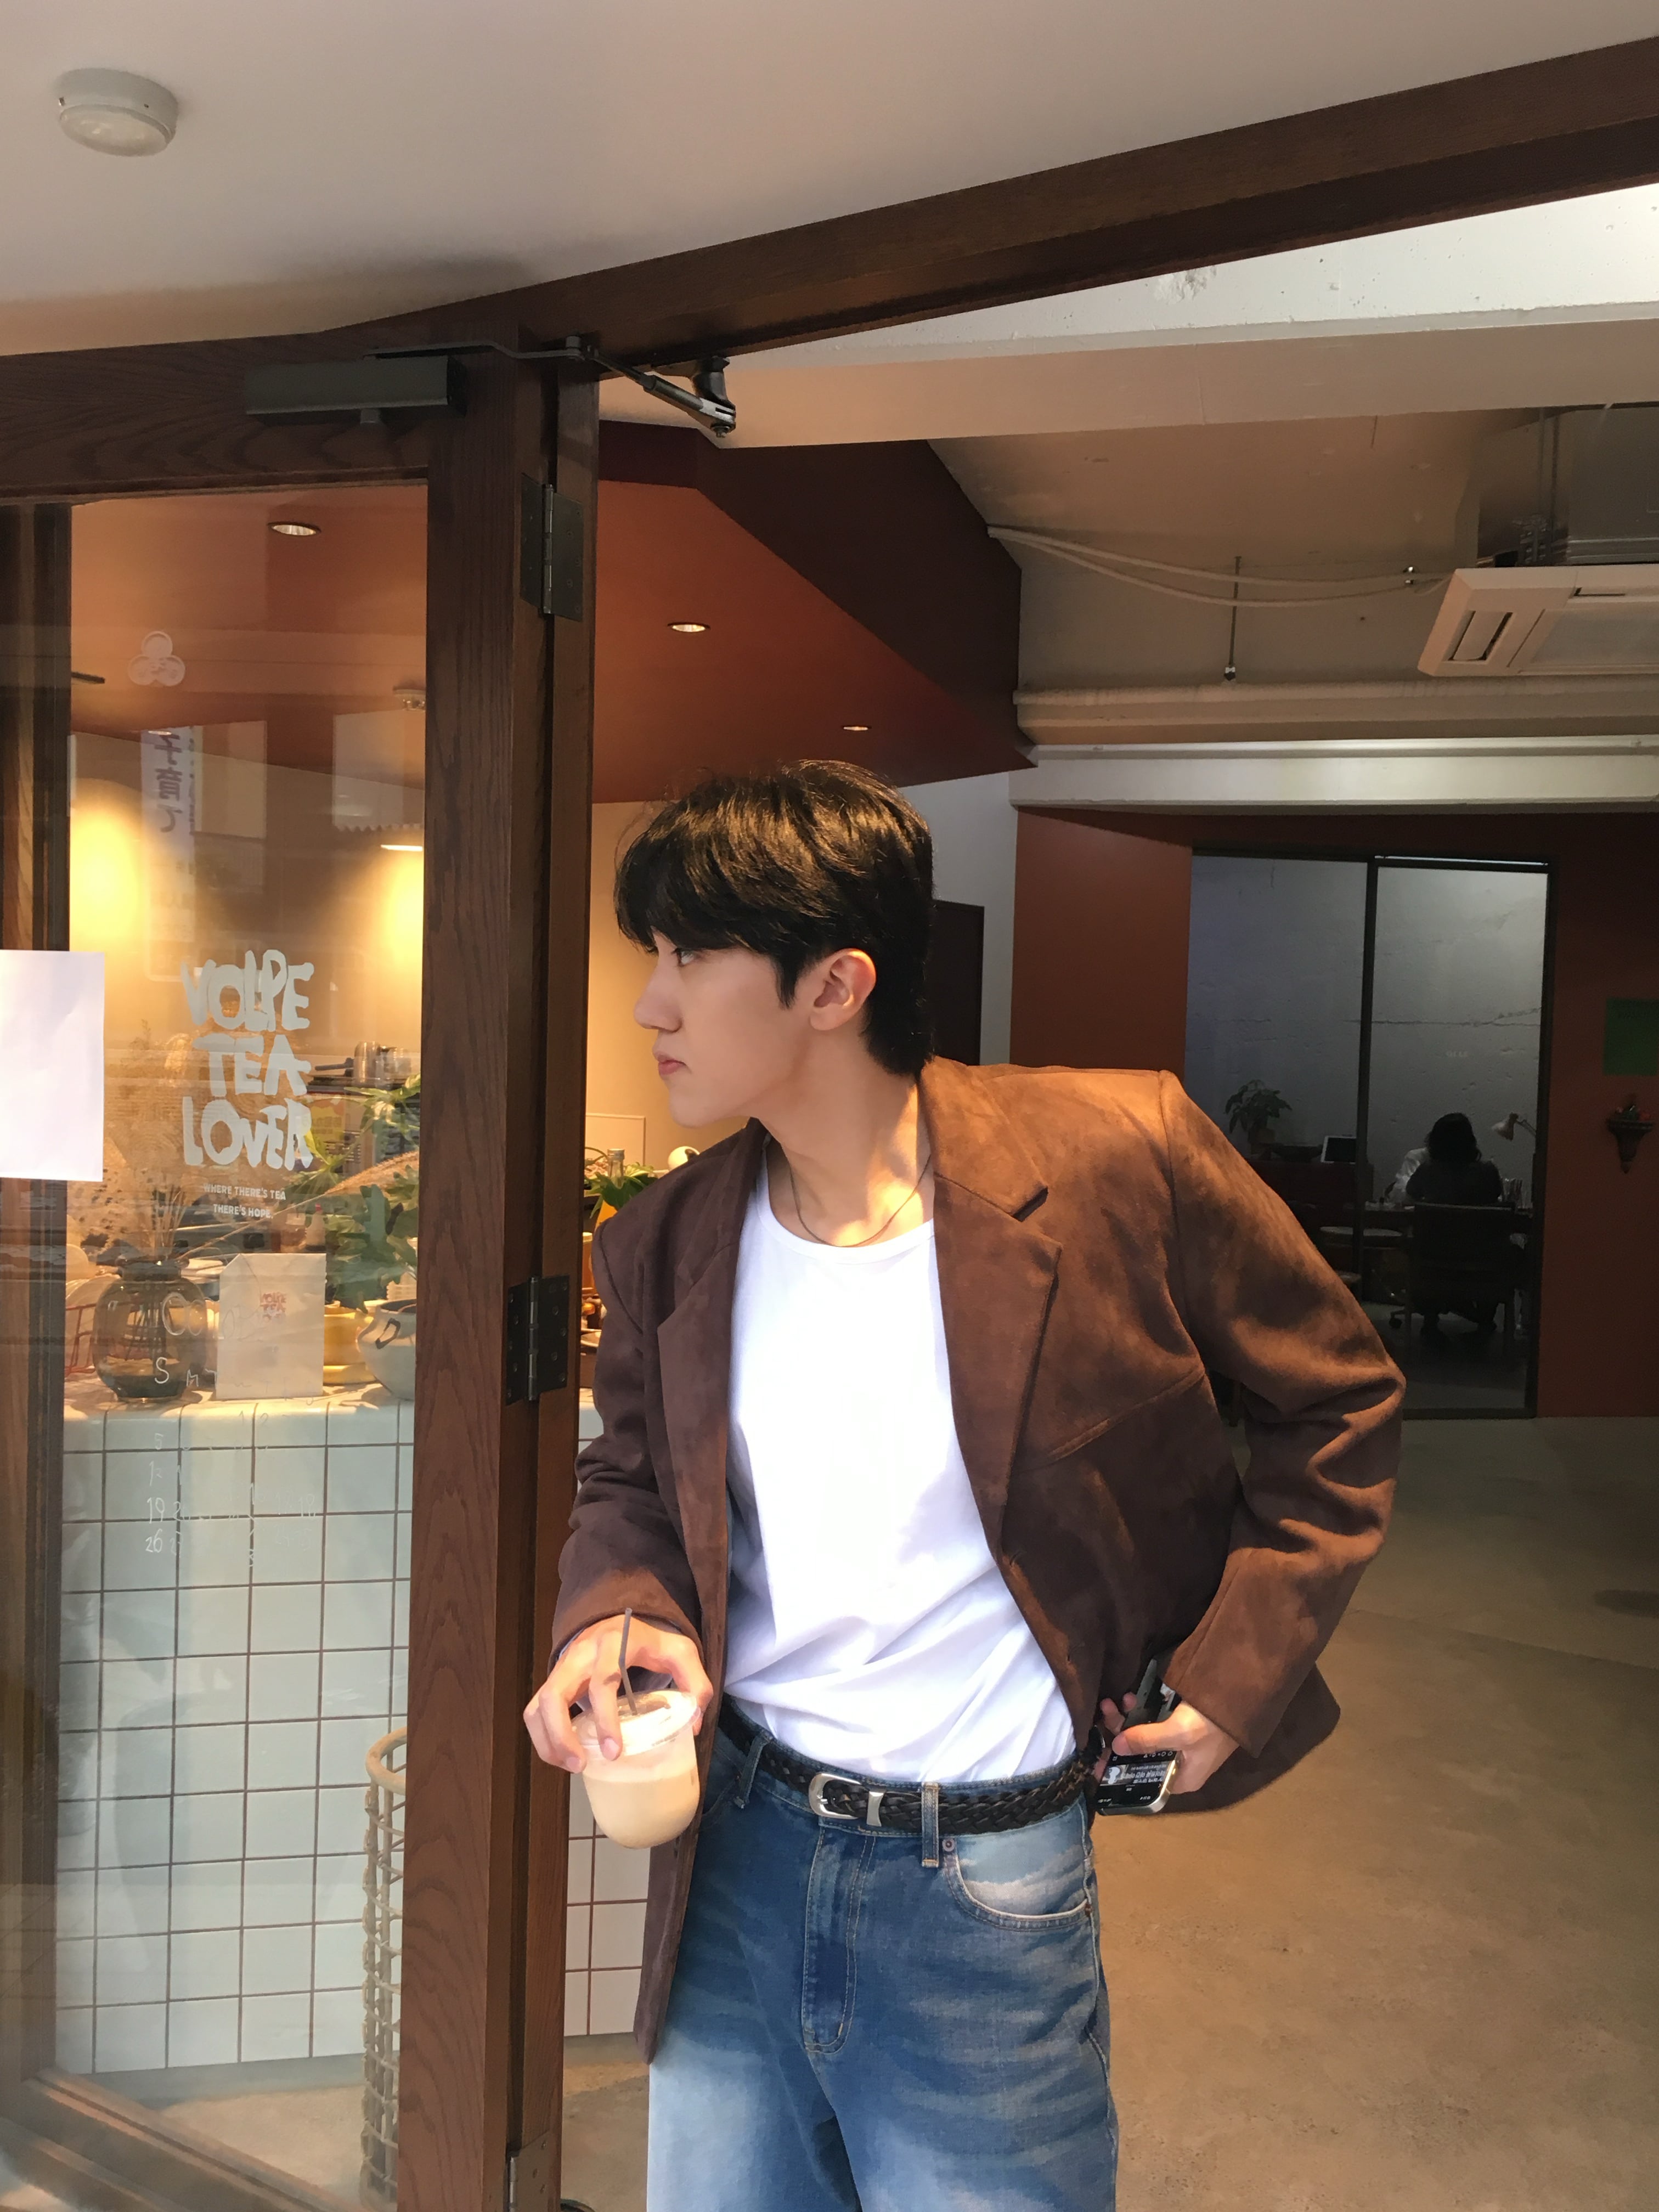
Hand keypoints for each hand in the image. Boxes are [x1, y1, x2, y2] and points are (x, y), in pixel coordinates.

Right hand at [523, 1616, 711, 1774]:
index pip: (601, 1684)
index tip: (614, 1752)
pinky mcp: (553, 1682)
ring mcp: (561, 1669)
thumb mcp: (681, 1653)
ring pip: (537, 1706)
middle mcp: (579, 1656)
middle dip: (561, 1736)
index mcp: (612, 1647)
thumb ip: (695, 1683)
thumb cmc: (650, 1641)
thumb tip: (694, 1725)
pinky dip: (543, 1738)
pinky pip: (534, 1711)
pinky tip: (564, 1757)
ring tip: (571, 1766)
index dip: (605, 1720)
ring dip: (548, 1741)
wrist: (619, 1620)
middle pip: (553, 1696)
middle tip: (581, 1766)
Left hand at [1095, 1691, 1238, 1796]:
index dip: (1118, 1772)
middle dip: (1119, 1736)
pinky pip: (1153, 1723)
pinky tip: (1133, 1698)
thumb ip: (1147, 1740)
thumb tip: (1117, 1746)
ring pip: (1143, 1738)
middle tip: (1105, 1712)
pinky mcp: (1180, 1726)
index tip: (1096, 1757)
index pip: (1142, 1782)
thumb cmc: (1213, 1723)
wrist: (1241, 1694)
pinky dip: (1140, 1712)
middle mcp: (1177, 1766)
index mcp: (1180, 1779)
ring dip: (1127, 1720)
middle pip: (1139, 1757)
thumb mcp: (1179, 1733)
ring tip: (1118, 1700)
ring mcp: (1179, 1745)